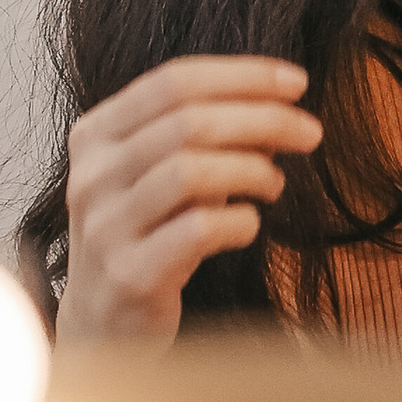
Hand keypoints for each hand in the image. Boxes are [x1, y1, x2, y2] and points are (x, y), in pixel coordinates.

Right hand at [59, 57, 322, 344]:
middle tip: (310, 132)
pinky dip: (240, 221)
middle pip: (187, 122)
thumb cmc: (148, 237)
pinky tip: (250, 225)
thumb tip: (282, 105)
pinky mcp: (130, 275)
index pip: (172, 82)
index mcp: (95, 136)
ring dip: (253, 170)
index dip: (243, 76)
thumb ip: (206, 137)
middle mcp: (91, 176)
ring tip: (275, 183)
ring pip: (190, 171)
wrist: (103, 325)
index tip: (298, 82)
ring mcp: (105, 227)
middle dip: (262, 118)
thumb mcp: (164, 176)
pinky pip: (198, 231)